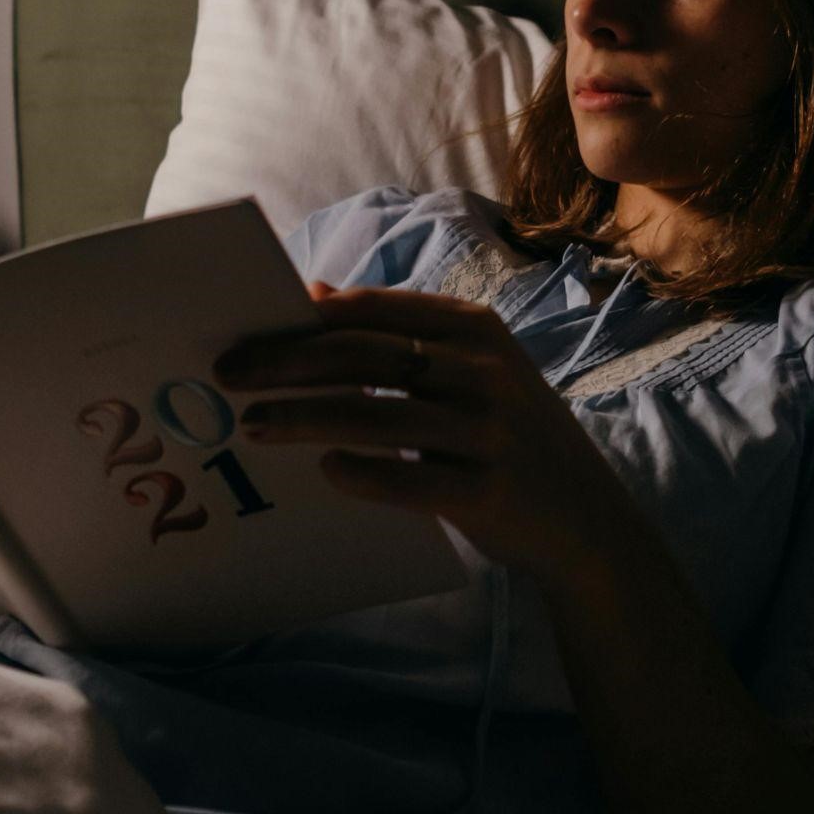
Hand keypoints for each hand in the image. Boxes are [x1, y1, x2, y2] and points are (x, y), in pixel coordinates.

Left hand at [212, 282, 650, 583]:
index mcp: (477, 329)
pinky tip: (323, 470)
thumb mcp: (470, 370)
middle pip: (366, 356)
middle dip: (288, 363)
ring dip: (304, 417)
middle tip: (228, 375)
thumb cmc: (506, 437)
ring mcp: (489, 432)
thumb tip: (315, 292)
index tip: (244, 334)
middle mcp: (486, 372)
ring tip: (252, 425)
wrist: (585, 521)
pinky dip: (359, 472)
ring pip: (377, 415)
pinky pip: (408, 479)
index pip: (374, 312)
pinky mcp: (487, 493)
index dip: (305, 320)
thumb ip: (399, 332)